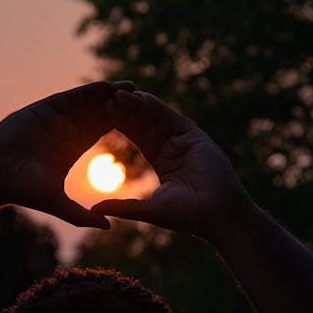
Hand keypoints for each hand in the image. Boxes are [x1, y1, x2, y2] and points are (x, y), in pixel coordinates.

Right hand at [0, 80, 134, 228]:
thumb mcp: (58, 204)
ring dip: (109, 95)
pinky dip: (88, 92)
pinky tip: (106, 87)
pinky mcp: (44, 109)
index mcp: (72, 147)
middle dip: (121, 105)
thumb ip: (82, 216)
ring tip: (132, 88)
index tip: (145, 122)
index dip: (123, 125)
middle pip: (99, 113)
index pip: (102, 131)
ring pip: (88, 102)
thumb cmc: (22, 190)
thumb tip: (109, 227)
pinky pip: (71, 98)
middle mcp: (66, 129)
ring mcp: (55, 117)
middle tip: (147, 99)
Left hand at [92, 89, 252, 239]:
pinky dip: (158, 108)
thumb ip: (122, 206)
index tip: (101, 119)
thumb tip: (94, 209)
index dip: (121, 128)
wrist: (218, 215)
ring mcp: (185, 141)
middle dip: (127, 113)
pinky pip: (172, 118)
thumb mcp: (148, 209)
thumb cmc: (187, 216)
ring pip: (157, 119)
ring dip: (138, 107)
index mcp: (164, 163)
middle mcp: (175, 149)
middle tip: (104, 100)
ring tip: (118, 96)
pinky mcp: (195, 137)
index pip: (139, 139)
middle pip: (146, 125)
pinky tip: (142, 98)